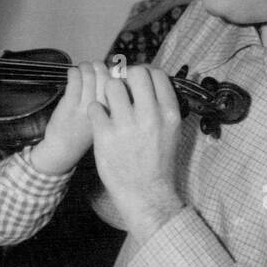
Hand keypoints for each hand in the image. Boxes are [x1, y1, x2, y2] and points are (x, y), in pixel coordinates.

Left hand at [32, 61, 109, 173]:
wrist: (65, 150)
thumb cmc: (86, 132)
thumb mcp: (107, 121)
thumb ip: (111, 100)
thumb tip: (113, 72)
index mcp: (116, 114)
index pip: (121, 85)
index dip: (115, 72)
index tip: (109, 70)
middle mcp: (103, 111)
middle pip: (106, 77)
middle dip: (100, 66)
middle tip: (95, 65)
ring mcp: (86, 108)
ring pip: (89, 76)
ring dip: (85, 67)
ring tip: (83, 68)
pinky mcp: (70, 106)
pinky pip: (74, 80)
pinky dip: (73, 72)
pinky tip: (72, 74)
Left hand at [88, 64, 183, 240]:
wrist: (146, 194)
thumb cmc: (158, 164)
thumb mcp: (171, 132)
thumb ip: (162, 106)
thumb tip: (150, 83)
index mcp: (169, 113)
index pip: (157, 74)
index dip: (145, 73)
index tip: (138, 82)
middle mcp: (150, 115)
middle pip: (135, 73)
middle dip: (126, 78)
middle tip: (122, 90)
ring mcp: (126, 125)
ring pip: (111, 86)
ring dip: (108, 93)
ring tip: (110, 107)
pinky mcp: (105, 135)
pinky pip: (95, 107)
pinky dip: (96, 112)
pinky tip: (101, 122)